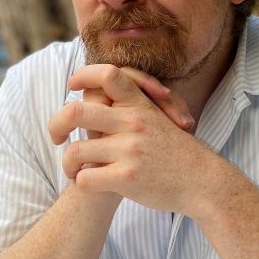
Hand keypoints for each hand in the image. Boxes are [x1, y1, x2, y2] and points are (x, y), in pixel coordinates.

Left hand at [48, 64, 226, 216]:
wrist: (203, 181)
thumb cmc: (177, 152)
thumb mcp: (158, 119)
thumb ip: (130, 108)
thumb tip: (96, 96)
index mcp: (140, 105)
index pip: (108, 74)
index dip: (84, 75)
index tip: (71, 86)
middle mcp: (133, 123)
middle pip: (75, 112)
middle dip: (56, 125)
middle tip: (56, 136)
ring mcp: (129, 150)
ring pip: (75, 152)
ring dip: (68, 164)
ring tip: (73, 170)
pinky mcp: (126, 178)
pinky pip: (85, 179)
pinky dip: (82, 182)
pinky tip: (90, 183)